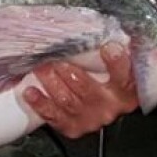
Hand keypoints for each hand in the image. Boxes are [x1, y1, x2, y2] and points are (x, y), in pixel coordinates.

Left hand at [24, 41, 139, 138]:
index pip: (124, 76)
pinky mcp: (73, 127)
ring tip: (40, 68)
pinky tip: (31, 92)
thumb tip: (104, 28)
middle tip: (53, 57)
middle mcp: (110, 107)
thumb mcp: (114, 67)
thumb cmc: (106, 79)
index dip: (117, 63)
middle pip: (87, 89)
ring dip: (50, 83)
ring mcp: (91, 119)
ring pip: (67, 101)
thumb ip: (112, 51)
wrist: (102, 107)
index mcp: (125, 90)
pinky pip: (54, 116)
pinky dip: (40, 103)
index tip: (109, 48)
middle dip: (66, 71)